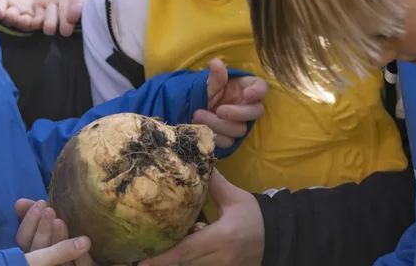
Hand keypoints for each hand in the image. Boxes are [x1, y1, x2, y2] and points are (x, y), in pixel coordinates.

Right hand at [16, 199, 127, 265]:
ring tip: (61, 222)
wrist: (106, 257)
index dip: (28, 223)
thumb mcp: (54, 225)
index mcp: (37, 250)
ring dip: (58, 242)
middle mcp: (46, 260)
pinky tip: (86, 241)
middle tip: (50, 211)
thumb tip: (19, 202)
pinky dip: (82, 257)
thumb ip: (37, 216)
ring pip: (58, 262)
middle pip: (38, 251)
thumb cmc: (73, 237)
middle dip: (43, 230)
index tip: (39, 203)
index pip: (25, 240)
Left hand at [33, 0, 103, 36]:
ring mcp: (56, 7)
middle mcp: (69, 4)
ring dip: (51, 24)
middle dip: (66, 22)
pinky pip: (37, 18)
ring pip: (52, 21)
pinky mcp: (43, 6)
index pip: (80, 1)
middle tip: (65, 29)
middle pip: (67, 17)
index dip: (77, 7)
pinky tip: (30, 22)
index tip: (74, 15)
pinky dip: (33, 22)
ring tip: (49, 28)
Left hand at [137, 170, 264, 265]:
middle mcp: (220, 259)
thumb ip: (213, 182)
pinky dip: (184, 265)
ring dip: (170, 265)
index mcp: (221, 238)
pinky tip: (169, 259)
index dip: (163, 257)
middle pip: (184, 265)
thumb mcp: (235, 197)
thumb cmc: (256, 215)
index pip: (186, 250)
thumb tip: (191, 161)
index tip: (142, 261)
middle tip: (134, 260)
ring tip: (145, 260)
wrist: (280, 237)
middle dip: (159, 264)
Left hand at [193, 58, 266, 147]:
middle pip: (256, 112)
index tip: (246, 94)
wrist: (188, 110)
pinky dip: (216, 137)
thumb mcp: (207, 84)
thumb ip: (215, 77)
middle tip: (219, 111)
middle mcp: (245, 105)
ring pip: (240, 129)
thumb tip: (216, 62)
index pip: (261, 87)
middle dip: (237, 113)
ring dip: (220, 125)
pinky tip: (202, 130)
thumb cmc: (204, 93)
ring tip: (198, 117)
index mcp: (244, 88)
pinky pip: (229, 142)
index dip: (258, 91)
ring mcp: (239, 123)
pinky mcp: (230, 138)